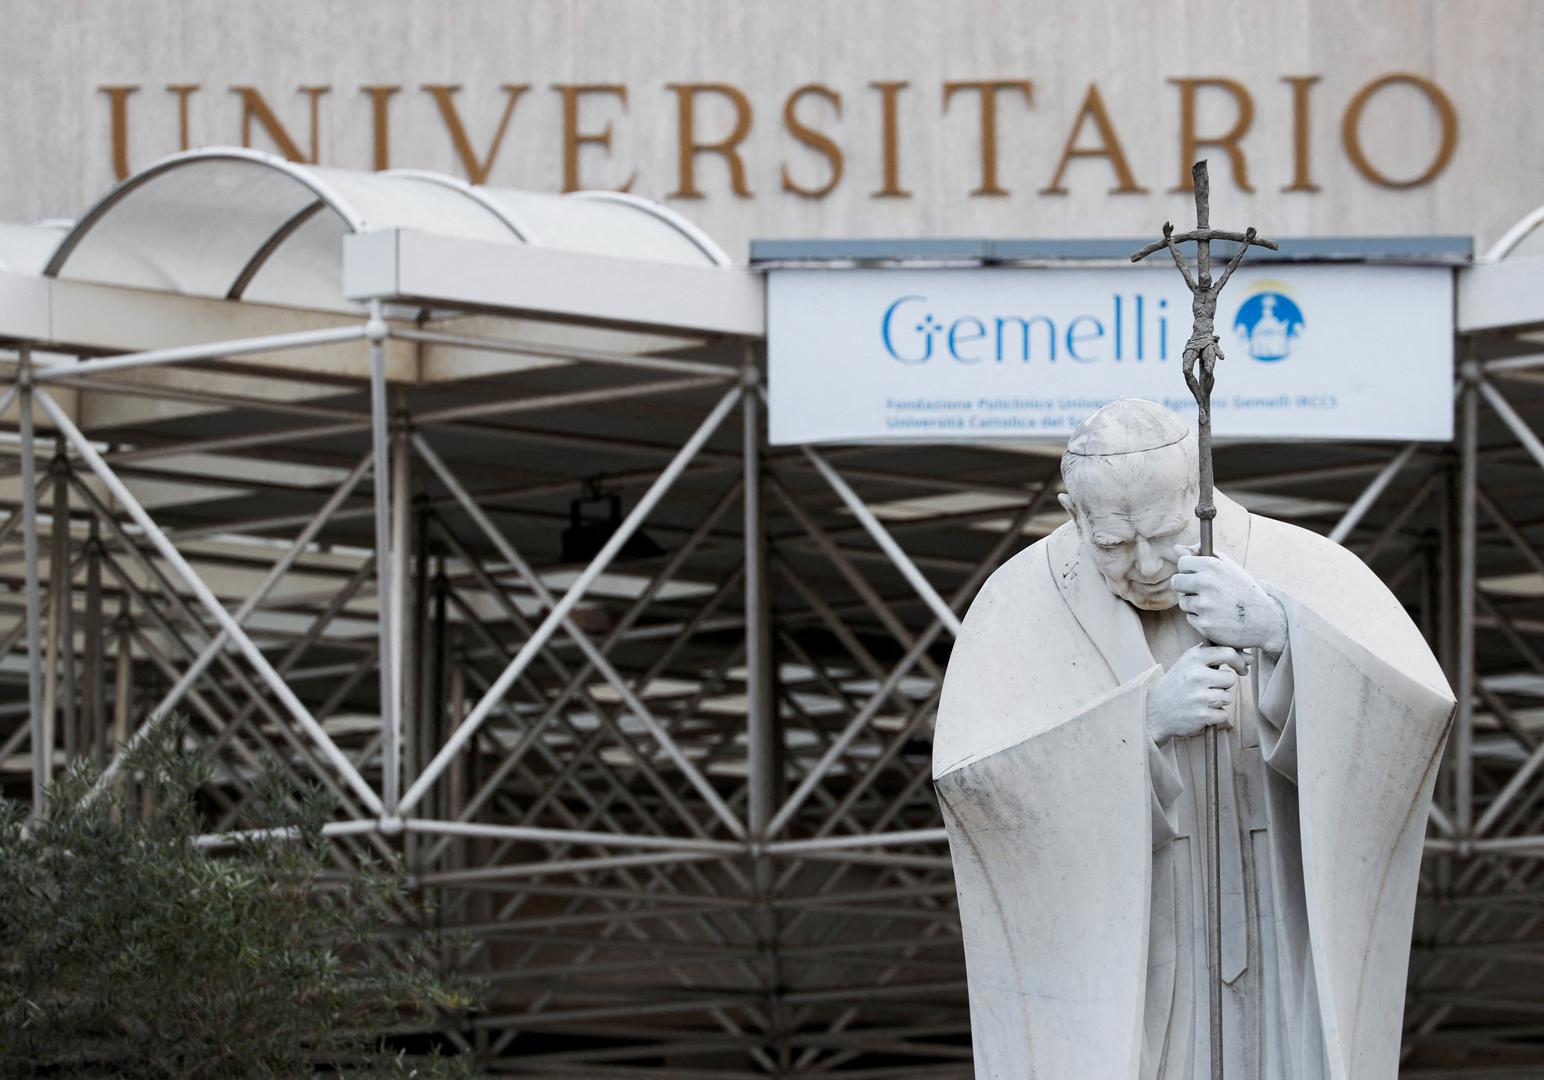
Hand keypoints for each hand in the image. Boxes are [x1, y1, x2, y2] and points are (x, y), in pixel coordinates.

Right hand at [1146, 644, 1247, 745]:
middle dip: (1224, 685)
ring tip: (1201, 699)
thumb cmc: (1178, 683)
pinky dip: (1214, 715)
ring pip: (1228, 697)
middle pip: (1231, 679)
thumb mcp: (1188, 662)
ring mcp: (1200, 696)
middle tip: (1208, 687)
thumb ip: (1213, 654)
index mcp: (1194, 658)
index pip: (1228, 653)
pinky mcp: (1203, 715)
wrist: (1155, 709)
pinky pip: (1223, 714)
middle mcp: (1197, 675)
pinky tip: (1200, 711)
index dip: (1239, 661)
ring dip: (1219, 701)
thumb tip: (1248, 656)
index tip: (1241, 668)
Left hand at [1170, 547, 1287, 656]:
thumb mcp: (1229, 567)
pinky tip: (1216, 617)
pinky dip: (1200, 618)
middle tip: (1199, 591)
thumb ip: (1202, 554)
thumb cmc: (1243, 591)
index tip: (1195, 574)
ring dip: (1194, 604)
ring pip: (1183, 602)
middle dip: (1185, 586)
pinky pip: (1191, 618)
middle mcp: (1206, 583)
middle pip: (1176, 582)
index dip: (1189, 569)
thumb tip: (1177, 548)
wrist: (1264, 620)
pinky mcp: (1204, 624)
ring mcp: (1205, 605)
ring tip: (1214, 605)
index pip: (1182, 563)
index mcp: (1212, 566)